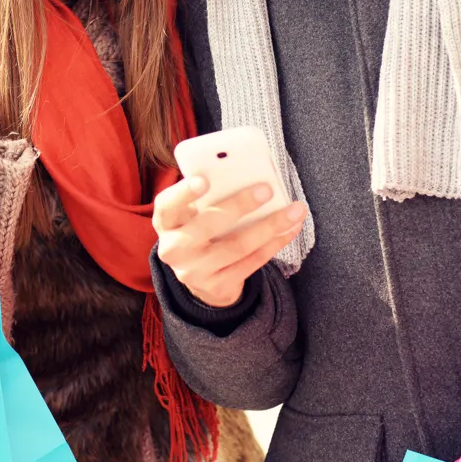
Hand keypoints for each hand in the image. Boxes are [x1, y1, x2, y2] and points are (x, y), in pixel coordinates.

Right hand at [153, 177, 307, 307]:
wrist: (199, 275)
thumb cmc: (200, 229)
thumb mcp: (193, 214)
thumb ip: (209, 197)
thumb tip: (246, 175)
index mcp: (166, 223)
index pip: (167, 205)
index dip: (184, 193)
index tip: (205, 180)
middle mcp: (173, 249)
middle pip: (207, 226)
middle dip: (239, 205)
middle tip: (266, 190)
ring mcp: (194, 271)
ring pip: (237, 246)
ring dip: (270, 226)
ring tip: (294, 210)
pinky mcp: (217, 286)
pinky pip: (252, 262)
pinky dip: (275, 244)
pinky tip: (290, 230)